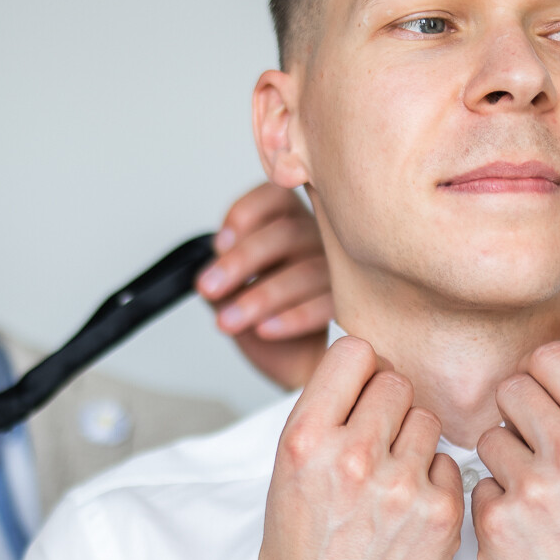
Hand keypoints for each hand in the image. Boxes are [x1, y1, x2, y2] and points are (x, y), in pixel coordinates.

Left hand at [196, 184, 331, 388]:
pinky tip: (265, 330)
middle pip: (285, 233)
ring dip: (262, 296)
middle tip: (208, 288)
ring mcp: (339, 269)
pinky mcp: (350, 304)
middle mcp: (318, 237)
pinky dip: (294, 317)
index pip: (272, 196)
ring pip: (306, 270)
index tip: (218, 244)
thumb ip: (219, 279)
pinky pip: (327, 304)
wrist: (296, 363)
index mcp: (288, 220)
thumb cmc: (266, 318)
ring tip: (228, 322)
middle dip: (241, 261)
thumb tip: (209, 277)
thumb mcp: (232, 294)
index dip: (243, 214)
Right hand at [244, 338, 463, 559]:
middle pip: (396, 383)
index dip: (360, 371)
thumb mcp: (285, 481)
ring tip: (389, 485)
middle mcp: (352, 458)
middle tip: (374, 448)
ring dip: (414, 444)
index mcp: (304, 442)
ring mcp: (400, 487)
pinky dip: (435, 483)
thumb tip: (361, 376)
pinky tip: (409, 513)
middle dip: (388, 409)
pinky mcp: (440, 517)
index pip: (354, 353)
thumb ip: (322, 425)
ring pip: (428, 422)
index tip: (359, 391)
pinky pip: (450, 466)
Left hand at [472, 343, 559, 559]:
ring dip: (501, 465)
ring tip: (534, 501)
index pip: (551, 358)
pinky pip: (475, 490)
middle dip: (515, 419)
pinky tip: (522, 534)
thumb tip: (546, 386)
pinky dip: (491, 508)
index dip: (538, 377)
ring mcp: (531, 488)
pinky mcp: (495, 524)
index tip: (540, 395)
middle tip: (534, 453)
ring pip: (486, 441)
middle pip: (509, 392)